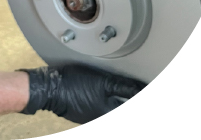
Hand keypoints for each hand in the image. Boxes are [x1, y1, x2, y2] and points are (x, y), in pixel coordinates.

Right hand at [19, 64, 145, 123]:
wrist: (49, 89)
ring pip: (116, 108)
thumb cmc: (73, 84)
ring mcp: (95, 116)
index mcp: (110, 113)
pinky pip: (106, 108)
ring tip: (131, 91)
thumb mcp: (102, 81)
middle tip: (143, 89)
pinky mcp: (87, 111)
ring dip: (124, 100)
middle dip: (133, 98)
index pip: (133, 106)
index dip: (143, 97)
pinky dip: (113, 102)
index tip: (151, 89)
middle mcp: (104, 118)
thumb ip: (124, 86)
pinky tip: (114, 94)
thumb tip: (142, 90)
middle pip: (124, 108)